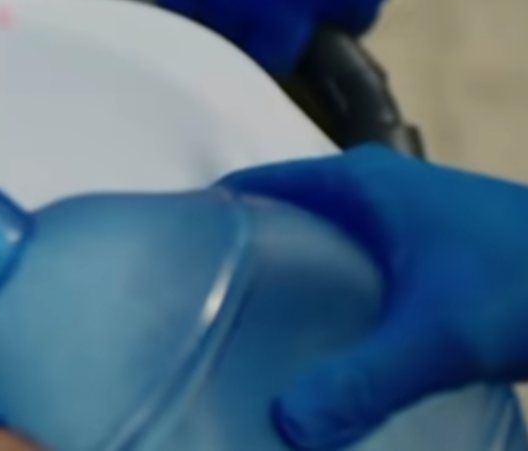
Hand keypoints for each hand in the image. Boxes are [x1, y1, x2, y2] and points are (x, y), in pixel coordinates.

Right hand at [221, 146, 527, 448]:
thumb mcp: (439, 338)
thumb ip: (361, 381)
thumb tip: (288, 424)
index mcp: (357, 183)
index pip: (250, 186)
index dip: (204, 222)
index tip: (169, 267)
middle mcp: (375, 189)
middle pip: (278, 218)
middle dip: (241, 264)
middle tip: (205, 320)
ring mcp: (405, 218)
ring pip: (319, 245)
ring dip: (289, 284)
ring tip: (255, 341)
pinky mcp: (431, 253)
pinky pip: (356, 268)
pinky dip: (333, 299)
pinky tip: (330, 350)